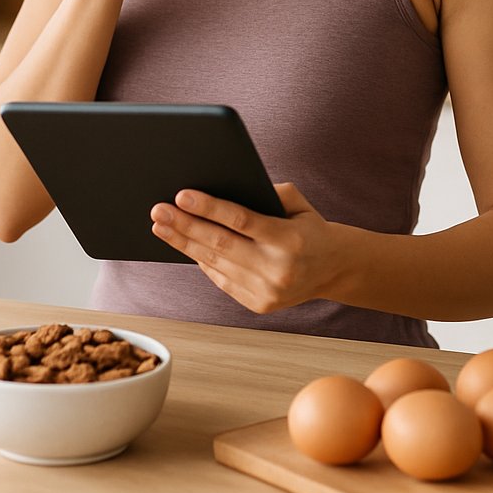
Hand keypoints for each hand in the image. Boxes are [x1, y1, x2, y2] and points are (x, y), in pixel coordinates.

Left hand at [149, 183, 342, 314]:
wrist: (334, 269)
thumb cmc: (310, 228)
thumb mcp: (297, 204)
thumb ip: (267, 192)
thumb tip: (221, 188)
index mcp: (290, 240)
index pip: (241, 221)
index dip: (209, 208)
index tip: (182, 195)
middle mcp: (278, 269)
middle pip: (220, 244)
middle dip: (185, 225)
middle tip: (159, 210)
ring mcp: (267, 291)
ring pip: (215, 264)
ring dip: (184, 243)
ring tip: (162, 226)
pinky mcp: (258, 304)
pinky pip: (221, 279)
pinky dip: (202, 261)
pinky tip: (185, 245)